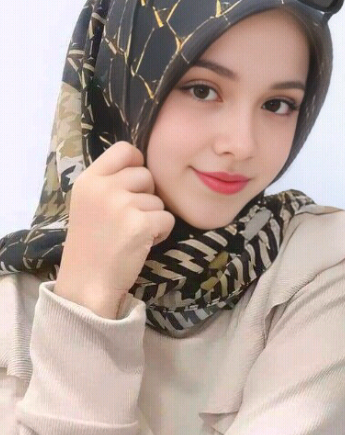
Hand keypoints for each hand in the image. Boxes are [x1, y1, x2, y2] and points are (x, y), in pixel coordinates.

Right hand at [54, 141, 175, 316]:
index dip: (137, 163)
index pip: (124, 149)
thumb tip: (143, 168)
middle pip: (146, 175)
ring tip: (131, 235)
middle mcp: (104, 188)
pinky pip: (167, 219)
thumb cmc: (90, 246)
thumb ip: (110, 183)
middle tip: (130, 218)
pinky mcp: (141, 225)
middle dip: (146, 196)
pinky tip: (141, 244)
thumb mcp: (88, 204)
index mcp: (89, 180)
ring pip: (158, 200)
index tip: (134, 184)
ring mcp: (122, 206)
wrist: (86, 285)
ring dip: (153, 217)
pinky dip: (161, 233)